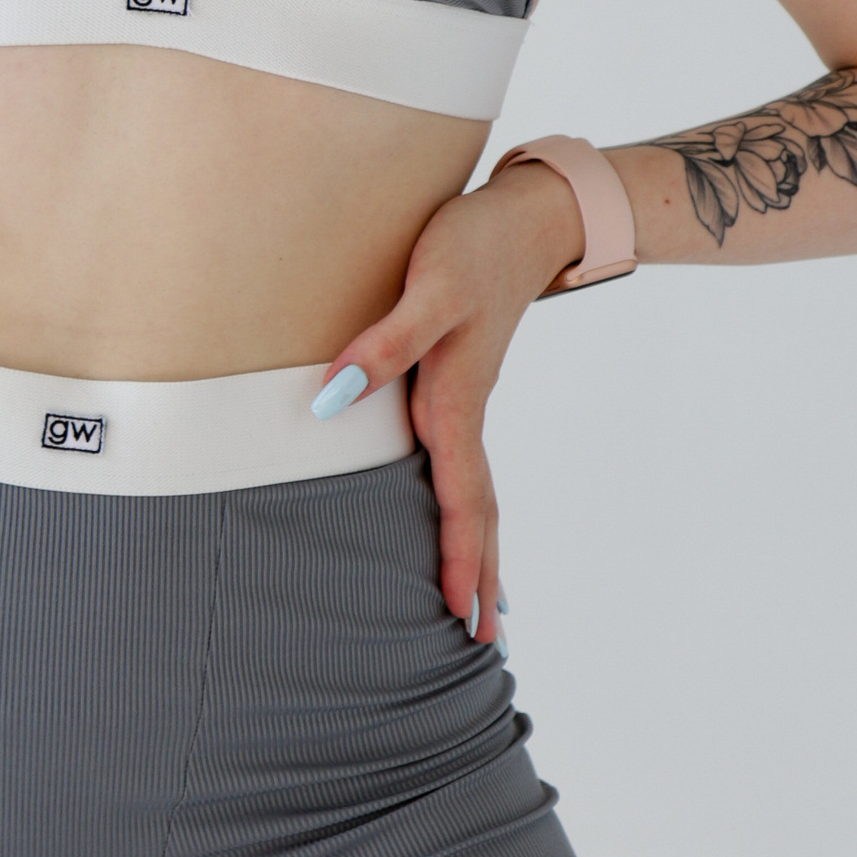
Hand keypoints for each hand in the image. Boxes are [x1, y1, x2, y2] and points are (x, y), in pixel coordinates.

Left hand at [316, 161, 583, 642]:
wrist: (523, 215)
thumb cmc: (471, 243)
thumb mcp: (429, 285)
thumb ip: (384, 341)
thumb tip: (333, 397)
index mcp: (457, 398)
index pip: (462, 496)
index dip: (461, 555)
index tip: (465, 614)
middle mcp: (465, 409)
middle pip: (479, 509)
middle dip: (481, 573)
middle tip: (488, 642)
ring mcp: (467, 397)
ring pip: (476, 490)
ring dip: (481, 547)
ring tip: (486, 604)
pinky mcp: (461, 380)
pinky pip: (466, 462)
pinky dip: (471, 505)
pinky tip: (464, 516)